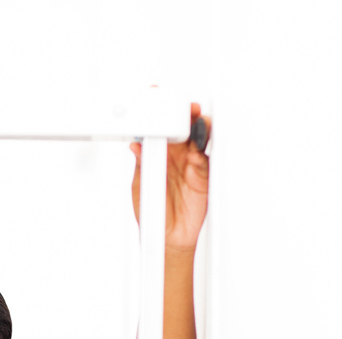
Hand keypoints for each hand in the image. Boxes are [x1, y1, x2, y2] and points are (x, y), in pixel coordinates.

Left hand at [130, 103, 210, 252]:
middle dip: (183, 113)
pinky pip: (206, 156)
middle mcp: (175, 155)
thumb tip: (135, 145)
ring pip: (198, 136)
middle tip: (182, 107)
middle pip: (183, 126)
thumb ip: (141, 164)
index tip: (155, 97)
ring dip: (198, 125)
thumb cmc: (151, 212)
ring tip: (194, 119)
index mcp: (157, 154)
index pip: (159, 127)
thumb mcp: (139, 185)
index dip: (159, 112)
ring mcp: (190, 163)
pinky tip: (200, 139)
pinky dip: (204, 146)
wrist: (167, 238)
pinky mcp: (203, 174)